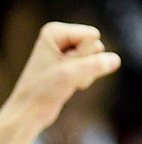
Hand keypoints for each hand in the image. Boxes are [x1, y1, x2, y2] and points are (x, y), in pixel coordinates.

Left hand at [0, 23, 120, 131]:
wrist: (29, 111)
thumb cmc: (42, 91)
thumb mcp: (70, 74)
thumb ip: (95, 65)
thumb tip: (115, 60)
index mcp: (54, 31)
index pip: (92, 36)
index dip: (82, 55)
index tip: (61, 66)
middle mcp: (60, 37)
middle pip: (95, 45)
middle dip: (85, 64)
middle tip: (64, 76)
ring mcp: (66, 50)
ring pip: (97, 57)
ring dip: (86, 73)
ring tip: (65, 81)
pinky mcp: (70, 64)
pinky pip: (93, 67)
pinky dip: (85, 78)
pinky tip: (69, 85)